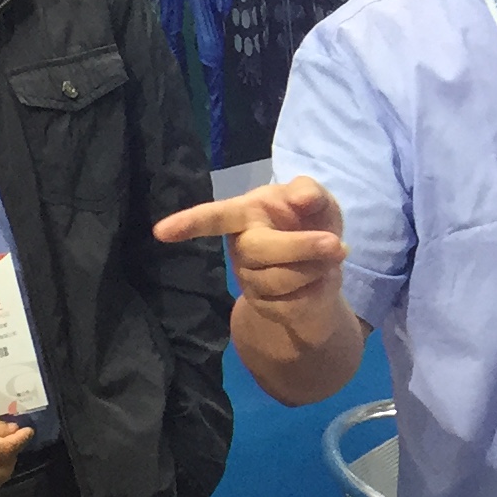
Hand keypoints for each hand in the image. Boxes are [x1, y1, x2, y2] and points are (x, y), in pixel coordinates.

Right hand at [155, 175, 346, 308]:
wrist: (326, 266)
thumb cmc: (311, 221)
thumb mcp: (318, 200)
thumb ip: (309, 192)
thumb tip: (298, 198)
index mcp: (246, 213)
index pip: (214, 217)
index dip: (188, 223)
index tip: (160, 233)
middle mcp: (241, 246)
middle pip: (257, 250)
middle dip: (300, 247)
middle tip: (336, 244)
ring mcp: (250, 278)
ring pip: (277, 279)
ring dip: (315, 268)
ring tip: (332, 255)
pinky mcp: (265, 305)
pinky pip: (290, 300)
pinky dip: (317, 286)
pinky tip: (323, 276)